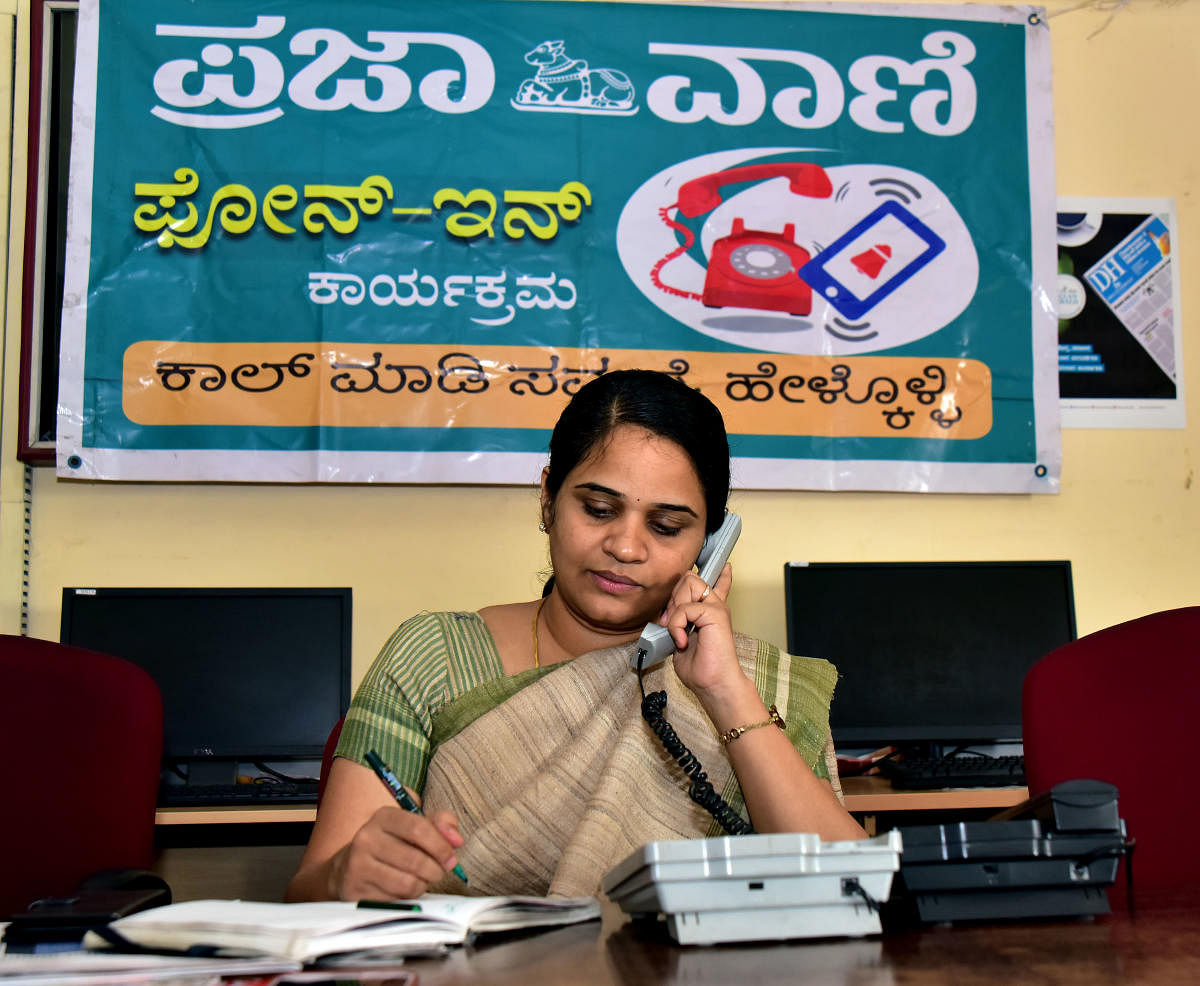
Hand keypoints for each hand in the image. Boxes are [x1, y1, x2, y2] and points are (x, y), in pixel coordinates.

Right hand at [327, 805, 464, 900]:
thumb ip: (440, 825)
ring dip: (422, 886)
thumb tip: (456, 839)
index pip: (420, 829)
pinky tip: (401, 891)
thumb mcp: (413, 827)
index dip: (441, 846)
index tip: (451, 858)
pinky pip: (394, 900)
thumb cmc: (391, 847)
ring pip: (407, 883)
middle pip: (416, 859)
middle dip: (436, 870)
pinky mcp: (355, 891)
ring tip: (420, 880)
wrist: (347, 870)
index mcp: (384, 817)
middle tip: (438, 872)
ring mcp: (358, 865)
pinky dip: (406, 899)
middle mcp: (366, 838)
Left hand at [659, 562, 743, 699]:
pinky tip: (682, 641)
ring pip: (687, 583)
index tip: (725, 566)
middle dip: (673, 598)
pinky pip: (684, 608)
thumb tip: (666, 615)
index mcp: (711, 612)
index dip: (719, 573)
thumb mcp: (681, 640)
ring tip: (679, 631)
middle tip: (673, 625)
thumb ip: (678, 623)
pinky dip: (676, 626)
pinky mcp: (714, 614)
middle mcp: (716, 606)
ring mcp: (716, 607)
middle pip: (689, 578)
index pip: (717, 584)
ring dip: (675, 608)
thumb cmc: (701, 669)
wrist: (714, 685)